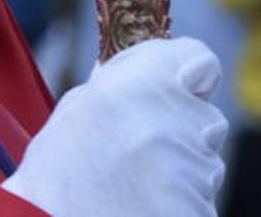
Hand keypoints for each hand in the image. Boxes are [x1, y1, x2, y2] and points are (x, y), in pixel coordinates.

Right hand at [1, 37, 226, 216]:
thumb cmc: (54, 176)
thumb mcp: (75, 113)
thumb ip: (117, 85)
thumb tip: (139, 70)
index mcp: (144, 83)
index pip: (200, 59)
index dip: (187, 76)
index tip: (175, 88)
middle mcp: (177, 120)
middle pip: (206, 117)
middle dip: (184, 130)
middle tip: (141, 150)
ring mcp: (196, 170)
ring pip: (205, 163)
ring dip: (182, 171)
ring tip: (136, 186)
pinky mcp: (202, 210)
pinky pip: (201, 200)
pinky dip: (181, 205)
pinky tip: (144, 209)